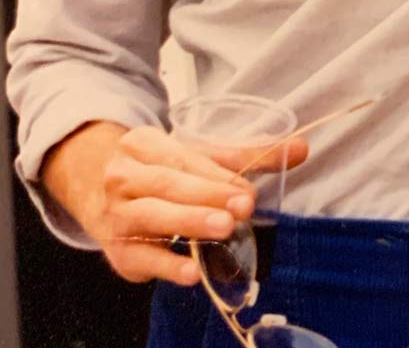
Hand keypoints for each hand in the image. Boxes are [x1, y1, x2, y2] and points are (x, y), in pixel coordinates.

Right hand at [43, 121, 306, 284]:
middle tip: (242, 209)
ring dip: (189, 224)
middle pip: (166, 185)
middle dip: (206, 197)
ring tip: (224, 230)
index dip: (215, 176)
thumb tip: (301, 149)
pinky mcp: (116, 253)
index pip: (182, 158)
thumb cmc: (162, 171)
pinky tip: (192, 271)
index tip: (247, 191)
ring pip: (151, 217)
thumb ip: (247, 154)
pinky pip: (140, 259)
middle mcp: (122, 177)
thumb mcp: (196, 155)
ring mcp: (115, 216)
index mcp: (143, 144)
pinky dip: (166, 266)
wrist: (99, 192)